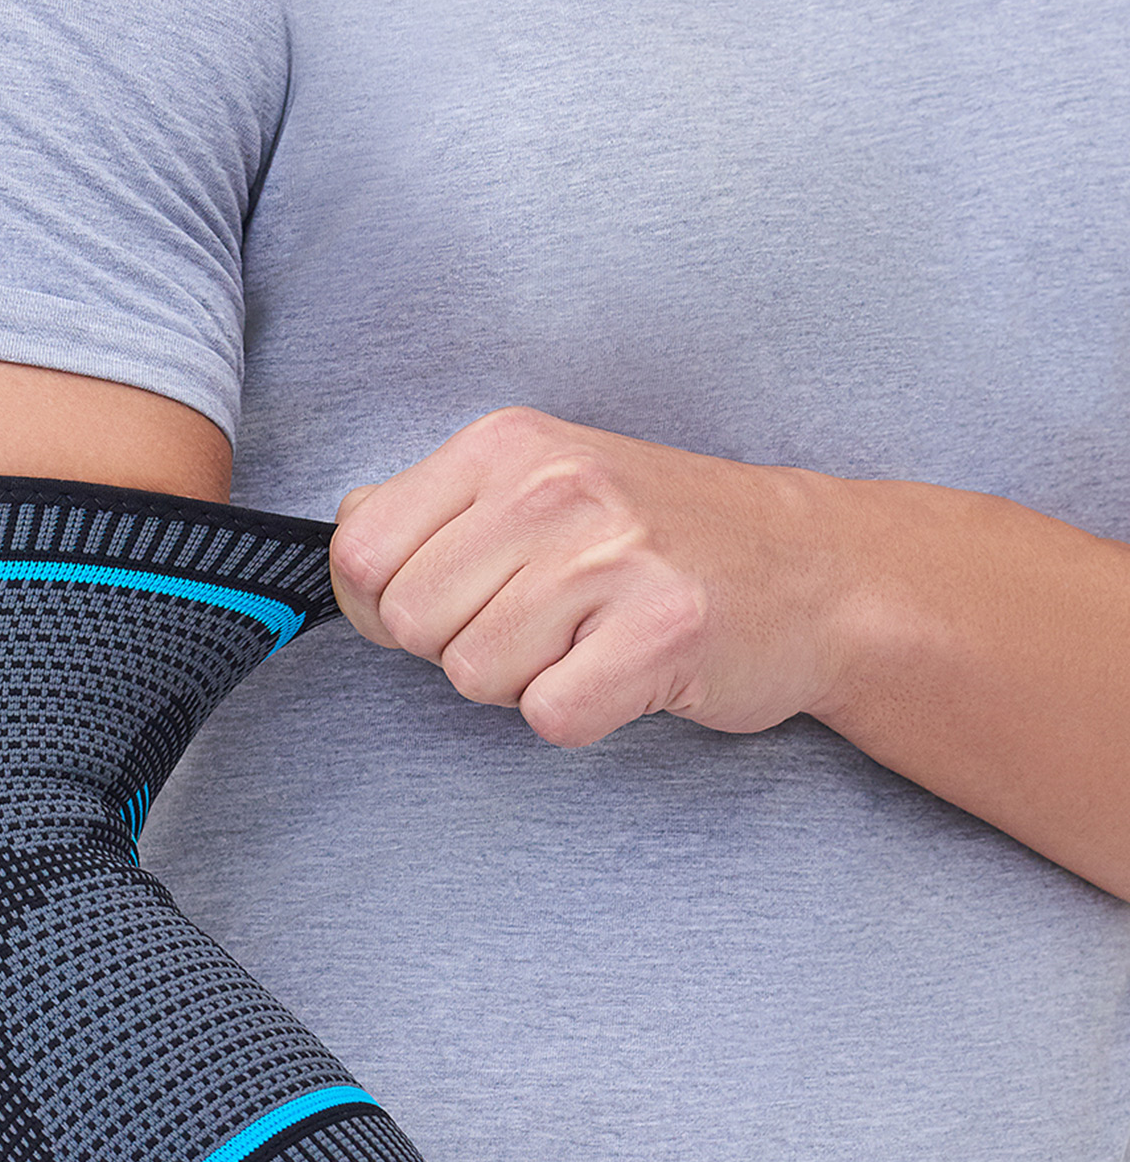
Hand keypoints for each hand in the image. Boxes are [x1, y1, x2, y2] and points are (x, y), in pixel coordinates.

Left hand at [329, 405, 856, 746]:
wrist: (815, 570)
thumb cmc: (660, 539)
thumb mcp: (538, 484)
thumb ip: (434, 509)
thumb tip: (346, 532)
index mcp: (506, 446)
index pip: (360, 549)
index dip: (386, 603)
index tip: (457, 600)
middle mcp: (555, 488)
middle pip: (410, 622)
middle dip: (458, 646)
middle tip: (540, 626)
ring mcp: (612, 557)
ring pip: (472, 675)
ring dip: (523, 682)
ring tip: (590, 640)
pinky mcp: (660, 635)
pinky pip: (549, 715)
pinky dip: (579, 714)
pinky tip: (624, 672)